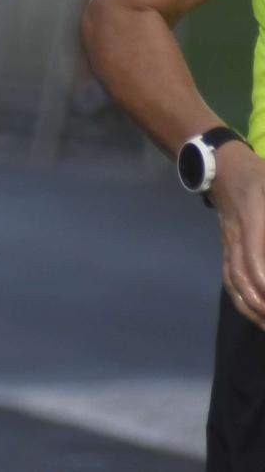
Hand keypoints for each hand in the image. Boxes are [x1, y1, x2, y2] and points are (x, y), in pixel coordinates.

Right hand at [216, 143, 264, 325]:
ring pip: (233, 283)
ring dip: (251, 308)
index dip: (264, 284)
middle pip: (240, 279)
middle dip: (260, 305)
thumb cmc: (256, 176)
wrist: (222, 168)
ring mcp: (228, 245)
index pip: (253, 260)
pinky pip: (230, 279)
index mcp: (251, 222)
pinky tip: (257, 314)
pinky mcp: (227, 249)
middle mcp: (235, 239)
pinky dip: (242, 301)